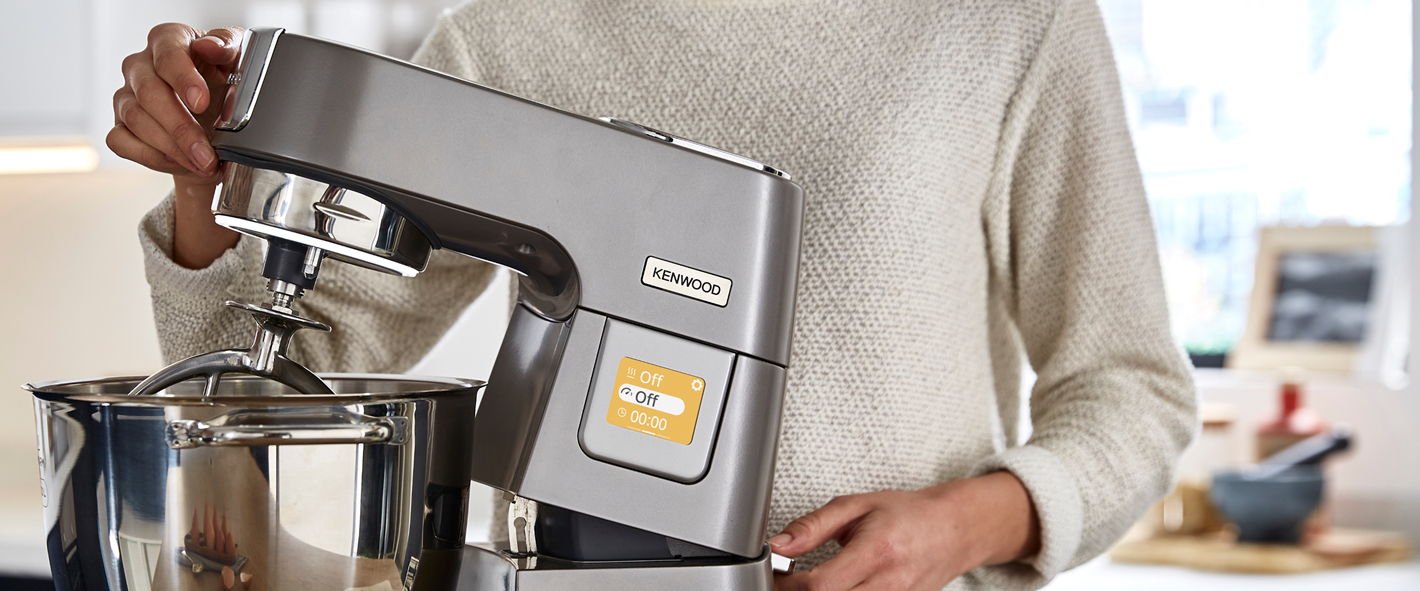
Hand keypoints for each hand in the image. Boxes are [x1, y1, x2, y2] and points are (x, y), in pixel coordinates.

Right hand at [108, 23, 244, 267]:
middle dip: (181, 126)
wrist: (222, 143)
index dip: (182, 72)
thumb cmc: (235, 101)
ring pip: (133, 118)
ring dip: (171, 147)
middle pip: (146, 89)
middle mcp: (146, 69)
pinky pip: (122, 143)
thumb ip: (237, 57)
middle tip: (208, 150)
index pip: (167, 46)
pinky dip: (152, 158)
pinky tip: (177, 166)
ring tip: (204, 164)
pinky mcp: (122, 129)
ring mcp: (129, 99)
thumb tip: (217, 46)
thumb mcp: (249, 78)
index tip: (202, 99)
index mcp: (176, 46)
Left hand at [771, 472, 1040, 590]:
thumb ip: (813, 526)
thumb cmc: (907, 514)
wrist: (954, 530)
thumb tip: (777, 545)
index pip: (820, 585)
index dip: (787, 585)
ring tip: (811, 583)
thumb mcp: (855, 506)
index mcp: (876, 551)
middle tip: (785, 581)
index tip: (772, 575)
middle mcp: (889, 584)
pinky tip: (834, 588)